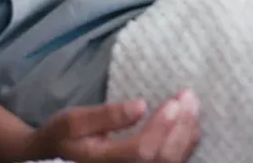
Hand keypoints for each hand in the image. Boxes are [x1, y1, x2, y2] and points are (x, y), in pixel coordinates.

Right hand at [25, 90, 200, 161]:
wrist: (59, 154)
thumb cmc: (65, 136)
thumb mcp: (74, 121)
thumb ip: (107, 115)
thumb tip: (141, 106)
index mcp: (105, 162)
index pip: (142, 151)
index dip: (162, 127)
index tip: (174, 101)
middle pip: (163, 158)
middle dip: (181, 127)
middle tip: (189, 97)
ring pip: (172, 162)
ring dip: (187, 133)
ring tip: (193, 105)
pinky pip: (173, 162)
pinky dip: (186, 143)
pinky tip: (191, 124)